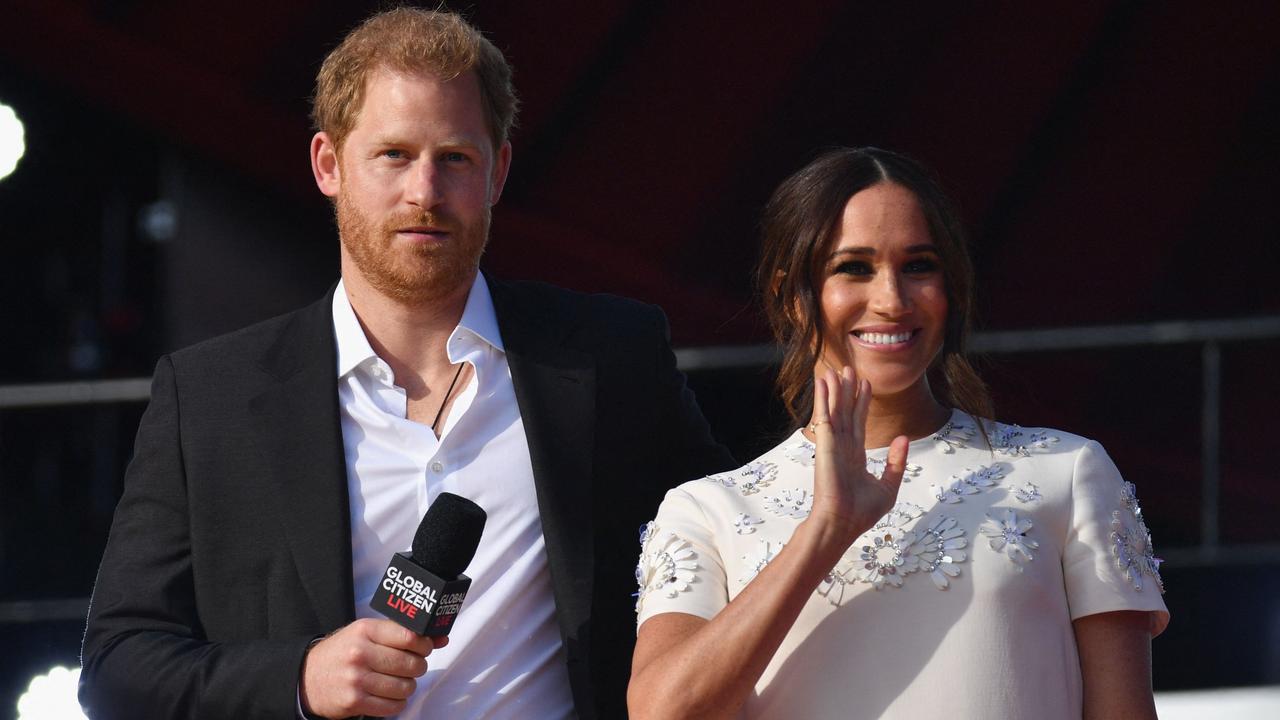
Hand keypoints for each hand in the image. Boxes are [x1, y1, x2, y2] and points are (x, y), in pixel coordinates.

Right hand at [299, 618, 448, 718]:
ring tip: (396, 681)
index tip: (424, 648)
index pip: (410, 636)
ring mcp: (357, 679)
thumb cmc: (341, 653)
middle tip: (409, 666)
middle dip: (417, 667)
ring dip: (407, 686)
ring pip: (405, 686)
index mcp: (365, 631)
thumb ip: (402, 633)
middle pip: (411, 663)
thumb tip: (441, 637)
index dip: (424, 644)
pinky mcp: (354, 701)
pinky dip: (396, 703)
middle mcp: (360, 653)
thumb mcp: (366, 634)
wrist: (306, 677)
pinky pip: (393, 706)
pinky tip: (387, 694)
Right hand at [805, 366, 907, 547]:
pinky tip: (823, 381)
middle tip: (848, 368)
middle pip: (846, 411)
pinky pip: (825, 415)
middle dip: (847, 390)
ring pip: (835, 409)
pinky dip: (824, 397)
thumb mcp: (888, 486)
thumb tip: (904, 438)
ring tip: (835, 369)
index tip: (865, 384)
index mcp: (855, 457)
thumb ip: (896, 462)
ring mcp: (832, 444)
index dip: (861, 402)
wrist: (843, 523)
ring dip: (834, 388)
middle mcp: (842, 447)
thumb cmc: (862, 513)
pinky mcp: (824, 444)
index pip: (859, 423)